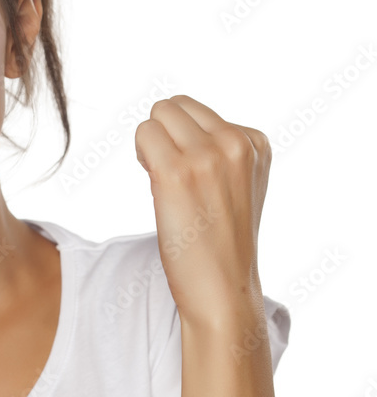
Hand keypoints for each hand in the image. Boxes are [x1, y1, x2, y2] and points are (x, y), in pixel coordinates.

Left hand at [134, 95, 271, 324]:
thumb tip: (175, 117)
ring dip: (149, 145)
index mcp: (256, 143)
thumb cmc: (222, 240)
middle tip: (169, 174)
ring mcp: (207, 156)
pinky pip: (143, 135)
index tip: (191, 173)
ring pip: (156, 116)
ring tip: (164, 181)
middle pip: (172, 106)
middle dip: (163, 135)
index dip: (181, 138)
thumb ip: (222, 148)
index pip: (195, 110)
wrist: (223, 289)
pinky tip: (154, 185)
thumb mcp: (241, 183)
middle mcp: (236, 143)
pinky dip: (141, 156)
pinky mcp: (176, 173)